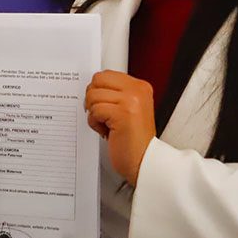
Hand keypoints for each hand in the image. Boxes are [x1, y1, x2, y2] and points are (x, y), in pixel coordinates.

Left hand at [85, 70, 155, 185]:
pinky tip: (108, 132)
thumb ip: (115, 94)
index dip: (98, 91)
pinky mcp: (122, 113)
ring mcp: (131, 100)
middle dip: (93, 98)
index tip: (103, 105)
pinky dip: (95, 124)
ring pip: (93, 95)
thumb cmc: (134, 141)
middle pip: (98, 80)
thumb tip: (93, 87)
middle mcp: (138, 90)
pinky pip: (95, 110)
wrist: (144, 162)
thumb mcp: (129, 109)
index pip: (106, 75)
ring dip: (94, 114)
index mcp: (140, 87)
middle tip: (102, 114)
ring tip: (108, 125)